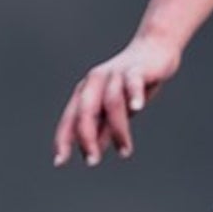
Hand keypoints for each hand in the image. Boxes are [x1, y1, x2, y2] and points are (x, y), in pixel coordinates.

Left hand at [54, 35, 181, 166]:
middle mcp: (94, 82)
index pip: (70, 118)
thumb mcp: (116, 108)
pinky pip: (132, 82)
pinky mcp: (136, 69)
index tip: (59, 163)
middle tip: (92, 162)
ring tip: (125, 151)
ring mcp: (115, 74)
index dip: (63, 139)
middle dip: (85, 137)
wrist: (154, 48)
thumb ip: (103, 127)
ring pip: (111, 103)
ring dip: (118, 130)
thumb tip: (92, 151)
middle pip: (84, 111)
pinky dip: (133, 94)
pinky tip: (138, 108)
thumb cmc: (132, 82)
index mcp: (86, 91)